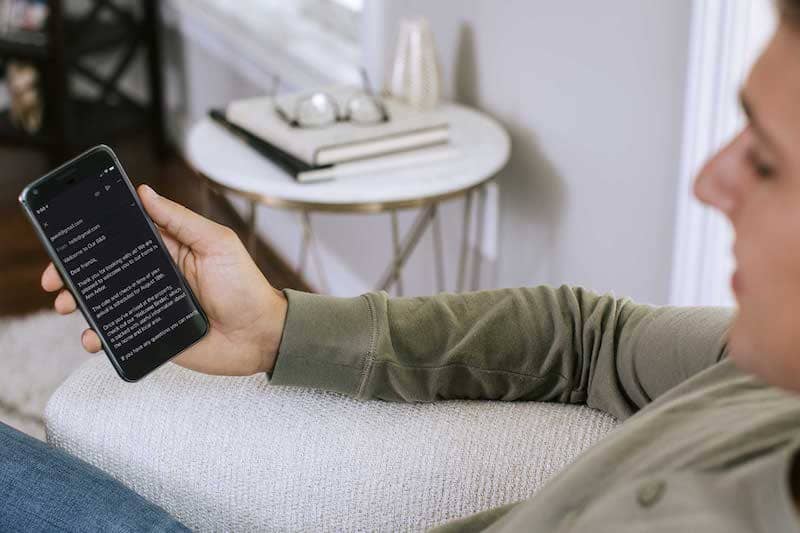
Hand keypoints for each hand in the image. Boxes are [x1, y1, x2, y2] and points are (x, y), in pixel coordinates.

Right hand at [41, 184, 287, 375]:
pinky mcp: (154, 335)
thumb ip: (181, 221)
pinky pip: (120, 335)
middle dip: (75, 273)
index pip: (124, 238)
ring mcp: (153, 306)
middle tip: (55, 279)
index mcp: (170, 249)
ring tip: (66, 306)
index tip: (67, 238)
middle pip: (107, 271)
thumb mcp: (217, 244)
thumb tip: (145, 192)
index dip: (95, 238)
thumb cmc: (246, 287)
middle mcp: (157, 276)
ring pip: (106, 303)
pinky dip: (100, 336)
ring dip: (80, 304)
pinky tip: (92, 337)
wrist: (261, 336)